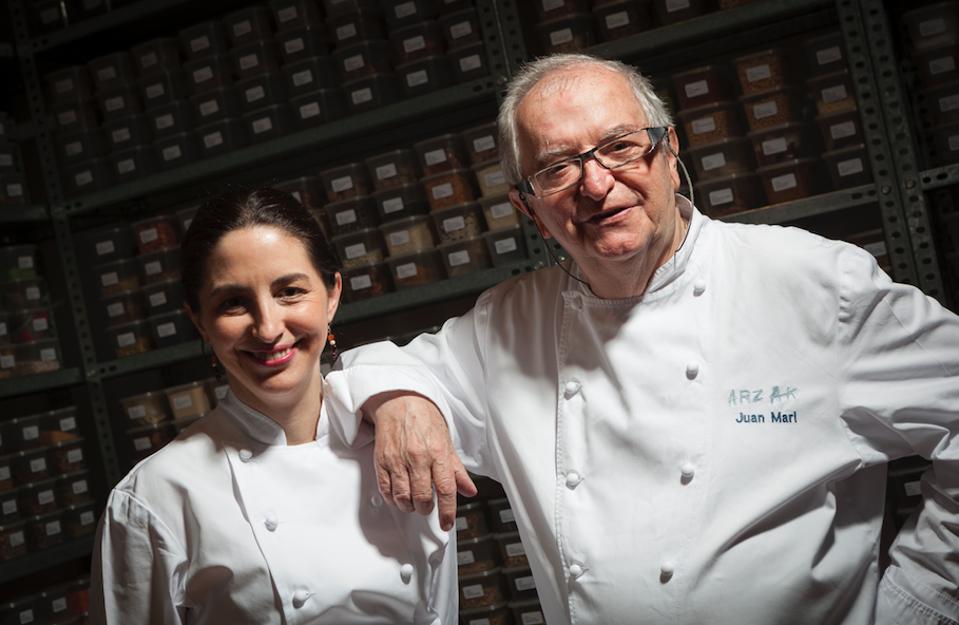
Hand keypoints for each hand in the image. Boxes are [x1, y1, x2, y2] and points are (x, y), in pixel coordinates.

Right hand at [362, 391, 476, 530]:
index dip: (447, 512)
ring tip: (414, 502)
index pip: (446, 490)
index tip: (446, 523)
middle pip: (422, 497)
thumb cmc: (424, 418)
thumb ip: (457, 470)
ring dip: (409, 506)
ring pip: (403, 497)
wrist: (399, 400)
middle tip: (428, 506)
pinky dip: (393, 499)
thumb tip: (468, 489)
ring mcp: (398, 460)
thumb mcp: (446, 442)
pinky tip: (399, 496)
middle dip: (426, 509)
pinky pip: (386, 489)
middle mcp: (417, 458)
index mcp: (437, 453)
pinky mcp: (382, 461)